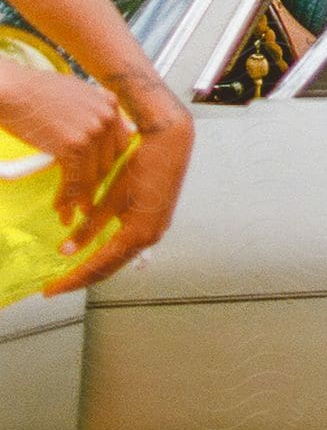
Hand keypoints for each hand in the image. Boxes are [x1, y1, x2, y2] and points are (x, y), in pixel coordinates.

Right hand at [0, 59, 131, 225]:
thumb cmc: (39, 94)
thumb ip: (99, 112)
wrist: (14, 92)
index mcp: (110, 104)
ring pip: (91, 177)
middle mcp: (106, 117)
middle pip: (107, 163)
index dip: (106, 166)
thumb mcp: (79, 95)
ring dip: (81, 199)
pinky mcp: (73, 147)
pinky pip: (74, 181)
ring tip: (71, 213)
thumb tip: (123, 131)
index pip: (119, 144)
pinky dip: (67, 199)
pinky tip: (59, 208)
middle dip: (94, 185)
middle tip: (84, 203)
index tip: (95, 181)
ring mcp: (91, 132)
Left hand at [44, 104, 193, 294]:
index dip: (73, 279)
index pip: (99, 267)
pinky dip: (109, 253)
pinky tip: (96, 251)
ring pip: (119, 259)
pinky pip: (128, 246)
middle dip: (82, 278)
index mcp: (139, 234)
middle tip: (57, 285)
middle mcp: (150, 237)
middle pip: (110, 268)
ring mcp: (155, 230)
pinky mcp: (156, 221)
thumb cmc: (143, 163)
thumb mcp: (112, 196)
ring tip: (72, 271)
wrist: (170, 140)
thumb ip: (90, 226)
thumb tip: (65, 250)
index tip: (52, 288)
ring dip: (95, 267)